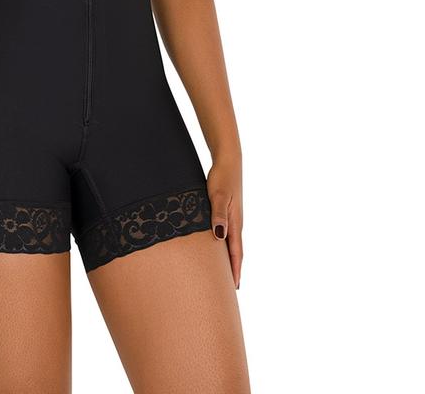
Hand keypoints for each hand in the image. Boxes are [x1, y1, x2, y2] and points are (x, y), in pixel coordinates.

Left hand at [206, 157, 242, 289]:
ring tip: (223, 274)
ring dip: (228, 260)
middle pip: (236, 253)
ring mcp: (232, 218)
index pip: (236, 254)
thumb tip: (220, 236)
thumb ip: (218, 214)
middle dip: (233, 271)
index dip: (234, 271)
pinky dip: (224, 246)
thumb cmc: (222, 178)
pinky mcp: (227, 211)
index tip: (233, 289)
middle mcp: (236, 224)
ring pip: (231, 244)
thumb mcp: (218, 196)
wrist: (228, 161)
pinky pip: (226, 234)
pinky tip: (217, 247)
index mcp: (235, 223)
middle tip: (229, 290)